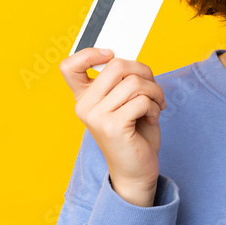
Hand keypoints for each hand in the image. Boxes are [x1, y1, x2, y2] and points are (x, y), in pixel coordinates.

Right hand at [59, 47, 165, 206]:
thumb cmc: (134, 135)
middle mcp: (85, 106)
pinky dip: (155, 107)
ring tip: (156, 106)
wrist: (136, 171)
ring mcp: (96, 116)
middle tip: (153, 89)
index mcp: (85, 98)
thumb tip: (131, 61)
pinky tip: (153, 118)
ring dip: (155, 92)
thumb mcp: (125, 102)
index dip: (90, 53)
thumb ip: (122, 80)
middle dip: (144, 72)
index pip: (69, 66)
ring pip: (134, 82)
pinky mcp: (112, 126)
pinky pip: (141, 100)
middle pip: (116, 65)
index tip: (111, 56)